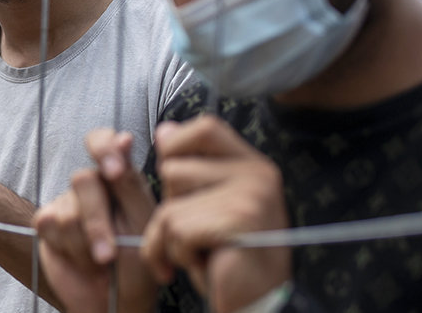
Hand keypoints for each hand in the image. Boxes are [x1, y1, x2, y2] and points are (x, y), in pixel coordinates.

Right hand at [33, 130, 157, 312]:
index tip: (114, 171)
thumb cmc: (139, 265)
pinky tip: (81, 260)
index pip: (102, 140)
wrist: (115, 302)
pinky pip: (48, 225)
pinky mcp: (46, 221)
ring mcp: (66, 202)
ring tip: (101, 263)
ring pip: (67, 211)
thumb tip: (125, 136)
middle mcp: (91, 185)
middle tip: (108, 256)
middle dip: (96, 223)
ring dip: (86, 246)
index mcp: (119, 177)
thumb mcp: (144, 225)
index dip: (103, 148)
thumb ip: (132, 183)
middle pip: (82, 179)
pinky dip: (69, 250)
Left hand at [141, 117, 289, 312]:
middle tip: (199, 233)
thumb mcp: (208, 206)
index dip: (177, 146)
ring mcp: (250, 195)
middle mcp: (257, 174)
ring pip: (169, 205)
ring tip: (202, 251)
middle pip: (173, 169)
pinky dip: (177, 255)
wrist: (257, 303)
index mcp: (252, 164)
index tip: (178, 184)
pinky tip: (204, 265)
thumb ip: (190, 168)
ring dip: (171, 238)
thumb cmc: (228, 256)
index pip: (205, 127)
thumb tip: (164, 131)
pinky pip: (176, 230)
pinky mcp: (238, 220)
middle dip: (170, 208)